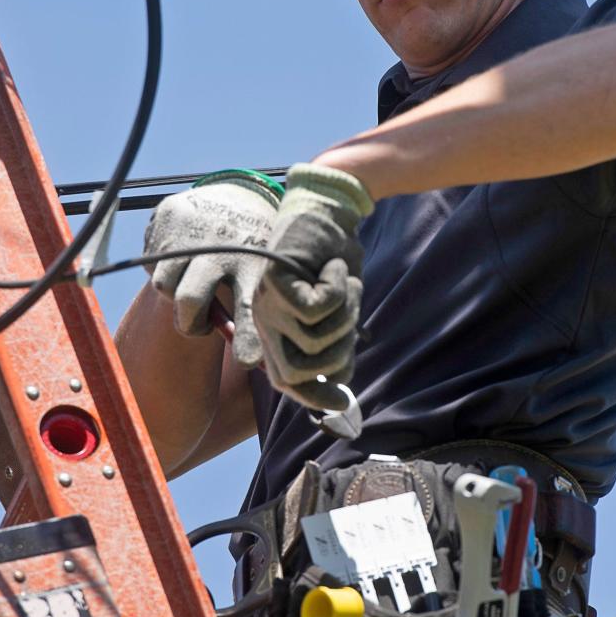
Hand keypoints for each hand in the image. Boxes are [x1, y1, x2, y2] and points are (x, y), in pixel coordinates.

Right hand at [142, 172, 280, 365]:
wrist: (239, 197)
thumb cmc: (251, 252)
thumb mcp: (261, 279)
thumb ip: (251, 319)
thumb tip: (252, 364)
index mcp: (254, 261)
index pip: (250, 305)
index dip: (247, 336)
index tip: (248, 362)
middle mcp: (221, 242)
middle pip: (188, 301)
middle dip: (191, 321)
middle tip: (201, 321)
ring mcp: (191, 227)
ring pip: (163, 285)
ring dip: (174, 290)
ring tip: (194, 279)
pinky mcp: (168, 214)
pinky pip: (151, 260)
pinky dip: (162, 265)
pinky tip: (183, 253)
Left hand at [253, 163, 374, 409]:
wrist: (332, 214)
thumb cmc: (336, 265)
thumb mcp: (339, 314)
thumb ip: (334, 346)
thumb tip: (338, 385)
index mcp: (275, 332)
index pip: (285, 382)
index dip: (313, 398)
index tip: (342, 402)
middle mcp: (264, 322)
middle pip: (297, 372)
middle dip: (336, 356)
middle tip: (352, 325)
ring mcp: (265, 303)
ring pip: (313, 340)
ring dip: (345, 315)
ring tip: (345, 287)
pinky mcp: (274, 281)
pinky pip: (316, 309)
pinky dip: (339, 290)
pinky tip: (335, 270)